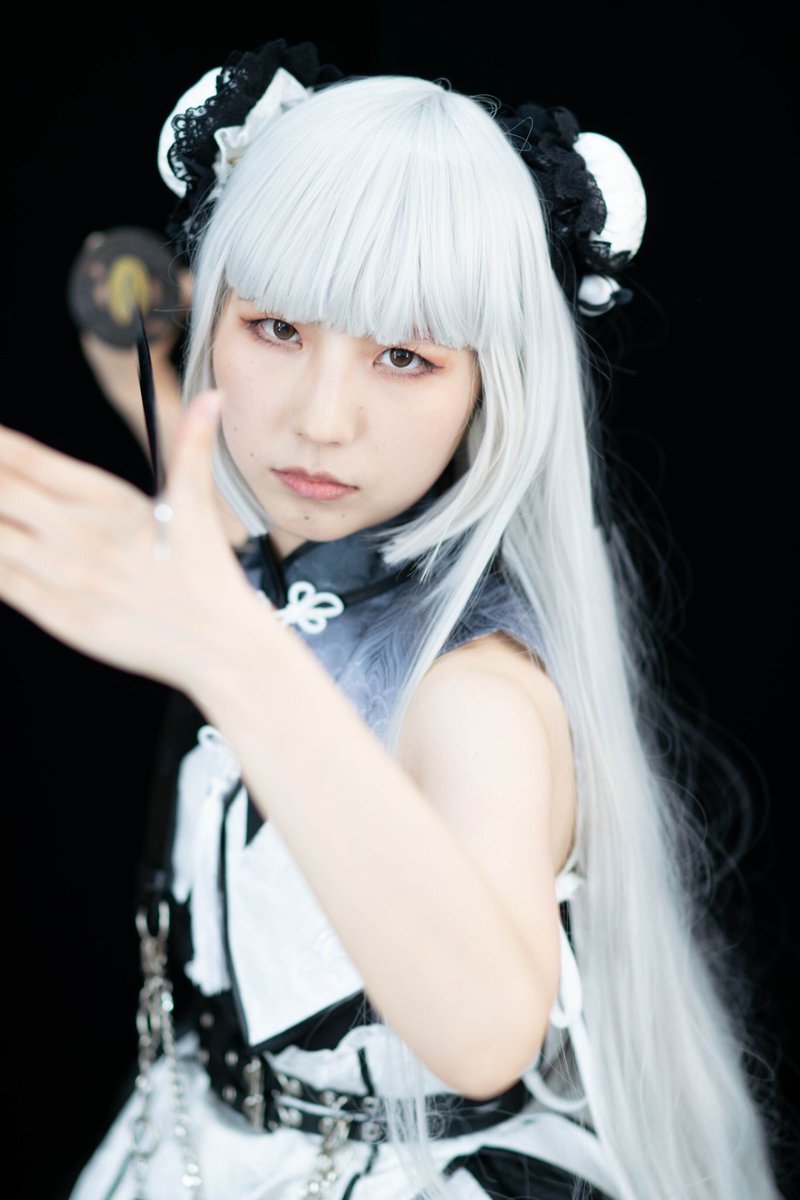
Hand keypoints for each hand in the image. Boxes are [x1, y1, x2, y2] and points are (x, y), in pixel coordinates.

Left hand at [0, 390, 256, 690]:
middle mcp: (79, 533)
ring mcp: (63, 575)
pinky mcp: (56, 613)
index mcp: (108, 500)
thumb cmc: (205, 578)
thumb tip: (212, 399)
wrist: (217, 645)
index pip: (29, 459)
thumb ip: (192, 446)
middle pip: (0, 491)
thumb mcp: (197, 507)